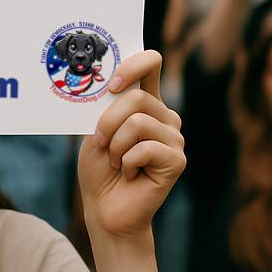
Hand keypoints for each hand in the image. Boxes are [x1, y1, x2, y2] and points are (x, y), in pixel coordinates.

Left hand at [79, 51, 185, 239]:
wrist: (104, 208)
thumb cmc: (99, 168)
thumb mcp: (95, 130)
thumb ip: (106, 106)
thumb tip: (108, 82)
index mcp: (146, 103)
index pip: (150, 63)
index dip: (133, 64)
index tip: (111, 85)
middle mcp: (165, 116)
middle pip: (138, 98)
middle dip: (108, 122)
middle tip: (100, 143)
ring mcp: (174, 138)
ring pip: (138, 123)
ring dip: (115, 146)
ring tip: (116, 162)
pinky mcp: (177, 160)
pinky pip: (144, 148)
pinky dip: (126, 162)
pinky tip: (129, 174)